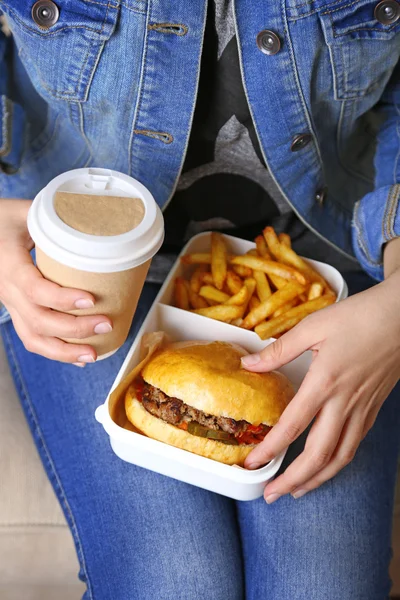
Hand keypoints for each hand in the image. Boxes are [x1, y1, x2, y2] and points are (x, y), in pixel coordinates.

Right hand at [0, 199, 112, 364]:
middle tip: (106, 324)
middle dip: (74, 329)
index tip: (90, 300)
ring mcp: (10, 303)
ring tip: (93, 355)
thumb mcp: (24, 210)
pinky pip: (32, 337)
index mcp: (9, 265)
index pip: (34, 288)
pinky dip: (56, 351)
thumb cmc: (2, 219)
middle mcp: (7, 289)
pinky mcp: (16, 310)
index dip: (62, 299)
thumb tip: (96, 218)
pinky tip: (79, 358)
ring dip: (65, 351)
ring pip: (32, 337)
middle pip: (38, 320)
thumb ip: (55, 216)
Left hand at [241, 273, 399, 502]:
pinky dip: (337, 462)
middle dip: (292, 480)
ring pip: (340, 457)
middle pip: (318, 455)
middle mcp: (344, 403)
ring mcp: (362, 409)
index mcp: (325, 382)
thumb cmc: (359, 317)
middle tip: (270, 495)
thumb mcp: (314, 326)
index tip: (252, 464)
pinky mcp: (373, 409)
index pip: (292, 426)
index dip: (270, 449)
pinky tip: (325, 464)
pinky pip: (354, 444)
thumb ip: (280, 350)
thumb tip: (248, 364)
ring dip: (316, 479)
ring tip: (296, 491)